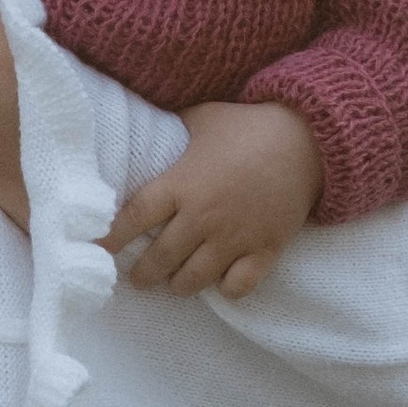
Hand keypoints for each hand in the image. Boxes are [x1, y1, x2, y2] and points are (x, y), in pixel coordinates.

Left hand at [111, 99, 322, 300]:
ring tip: (174, 283)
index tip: (99, 248)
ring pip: (193, 280)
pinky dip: (226, 289)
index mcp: (182, 184)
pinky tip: (221, 281)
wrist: (308, 139)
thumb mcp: (203, 117)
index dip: (112, 237)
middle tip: (138, 277)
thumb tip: (145, 122)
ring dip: (178, 285)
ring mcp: (234, 237)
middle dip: (143, 274)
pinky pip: (238, 286)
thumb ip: (172, 128)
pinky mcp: (264, 250)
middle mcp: (202, 216)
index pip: (134, 218)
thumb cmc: (249, 125)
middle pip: (159, 259)